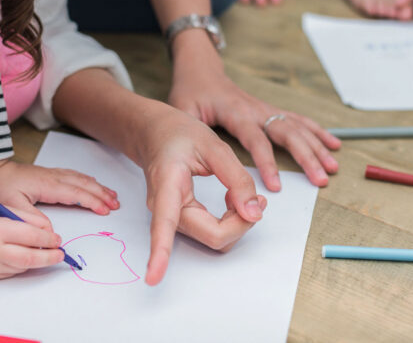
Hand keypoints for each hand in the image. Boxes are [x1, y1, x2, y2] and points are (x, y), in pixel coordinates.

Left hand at [0, 159, 119, 224]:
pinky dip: (87, 181)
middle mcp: (53, 177)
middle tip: (116, 204)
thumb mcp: (11, 207)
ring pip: (81, 179)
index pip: (76, 194)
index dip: (93, 202)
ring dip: (97, 187)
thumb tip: (50, 231)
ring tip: (111, 194)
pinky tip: (91, 184)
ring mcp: (52, 173)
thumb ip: (31, 220)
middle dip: (102, 194)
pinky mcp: (48, 174)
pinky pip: (74, 176)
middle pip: (84, 185)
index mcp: (47, 185)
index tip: (105, 210)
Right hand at [0, 198, 64, 279]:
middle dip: (49, 257)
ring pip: (22, 267)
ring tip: (43, 252)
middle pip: (28, 258)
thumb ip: (29, 220)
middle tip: (60, 255)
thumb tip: (51, 234)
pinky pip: (12, 272)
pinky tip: (23, 256)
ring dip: (36, 261)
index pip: (30, 237)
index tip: (58, 240)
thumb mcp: (6, 208)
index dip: (48, 240)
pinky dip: (22, 265)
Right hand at [137, 102, 267, 285]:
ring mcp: (172, 217)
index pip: (164, 224)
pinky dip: (229, 221)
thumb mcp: (214, 146)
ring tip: (243, 195)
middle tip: (258, 198)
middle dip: (241, 223)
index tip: (153, 278)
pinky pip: (211, 232)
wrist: (155, 133)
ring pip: (214, 238)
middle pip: (211, 235)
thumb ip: (237, 179)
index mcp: (167, 185)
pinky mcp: (181, 220)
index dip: (160, 253)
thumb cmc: (179, 134)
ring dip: (237, 222)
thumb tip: (254, 213)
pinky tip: (233, 201)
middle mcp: (164, 208)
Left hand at [169, 35, 339, 190]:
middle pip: (288, 133)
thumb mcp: (182, 110)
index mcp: (236, 112)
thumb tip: (192, 159)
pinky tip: (333, 145)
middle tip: (321, 180)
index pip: (256, 140)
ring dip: (318, 147)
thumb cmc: (191, 92)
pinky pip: (299, 121)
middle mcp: (256, 110)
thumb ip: (189, 131)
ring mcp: (266, 109)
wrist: (201, 71)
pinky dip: (318, 132)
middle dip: (307, 157)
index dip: (267, 163)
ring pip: (298, 127)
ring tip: (333, 167)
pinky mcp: (270, 110)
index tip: (276, 185)